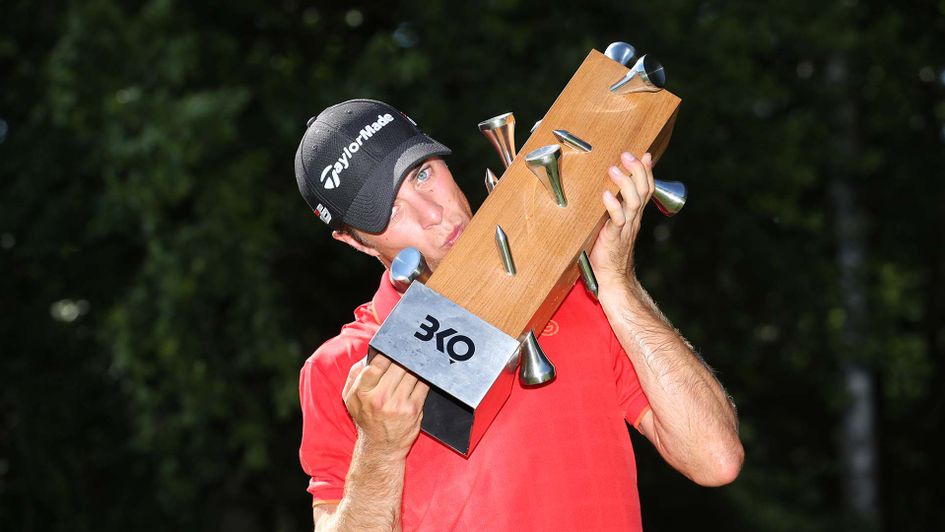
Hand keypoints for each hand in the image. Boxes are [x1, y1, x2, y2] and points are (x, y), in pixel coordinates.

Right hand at [342, 355, 429, 457]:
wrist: (381, 447)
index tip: (392, 349)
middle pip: (397, 367)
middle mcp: (379, 399)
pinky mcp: (413, 410)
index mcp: (362, 393)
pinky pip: (422, 385)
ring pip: (411, 374)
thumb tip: (370, 354)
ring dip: (415, 365)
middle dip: (403, 357)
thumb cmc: (366, 418)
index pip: (376, 366)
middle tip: (408, 350)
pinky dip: (424, 377)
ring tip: (417, 358)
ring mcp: (398, 405)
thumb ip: (355, 374)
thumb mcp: (351, 398)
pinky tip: (424, 373)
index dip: (386, 354)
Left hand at [589, 152, 654, 287]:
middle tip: (627, 155)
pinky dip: (613, 207)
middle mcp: (632, 218)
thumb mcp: (612, 223)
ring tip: (614, 169)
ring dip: (625, 184)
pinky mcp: (613, 237)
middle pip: (642, 190)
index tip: (644, 154)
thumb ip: (614, 206)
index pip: (646, 188)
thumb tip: (609, 188)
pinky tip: (606, 195)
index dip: (646, 171)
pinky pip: (617, 220)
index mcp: (633, 214)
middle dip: (637, 170)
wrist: (610, 277)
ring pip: (633, 202)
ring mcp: (624, 227)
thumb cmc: (607, 249)